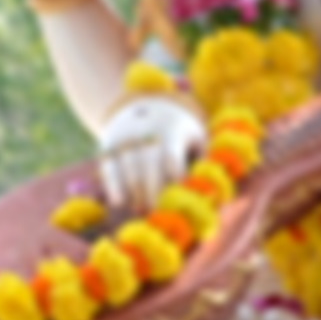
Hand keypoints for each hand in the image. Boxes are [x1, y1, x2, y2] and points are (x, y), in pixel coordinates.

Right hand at [96, 90, 207, 211]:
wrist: (147, 106)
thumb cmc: (180, 133)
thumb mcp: (196, 137)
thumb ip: (204, 161)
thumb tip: (212, 192)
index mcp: (171, 129)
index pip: (170, 157)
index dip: (174, 179)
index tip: (178, 198)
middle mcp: (144, 132)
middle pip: (148, 168)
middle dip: (155, 195)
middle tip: (160, 213)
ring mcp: (124, 140)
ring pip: (129, 172)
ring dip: (137, 196)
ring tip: (146, 211)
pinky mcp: (109, 148)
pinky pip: (108, 169)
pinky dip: (113, 186)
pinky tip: (119, 202)